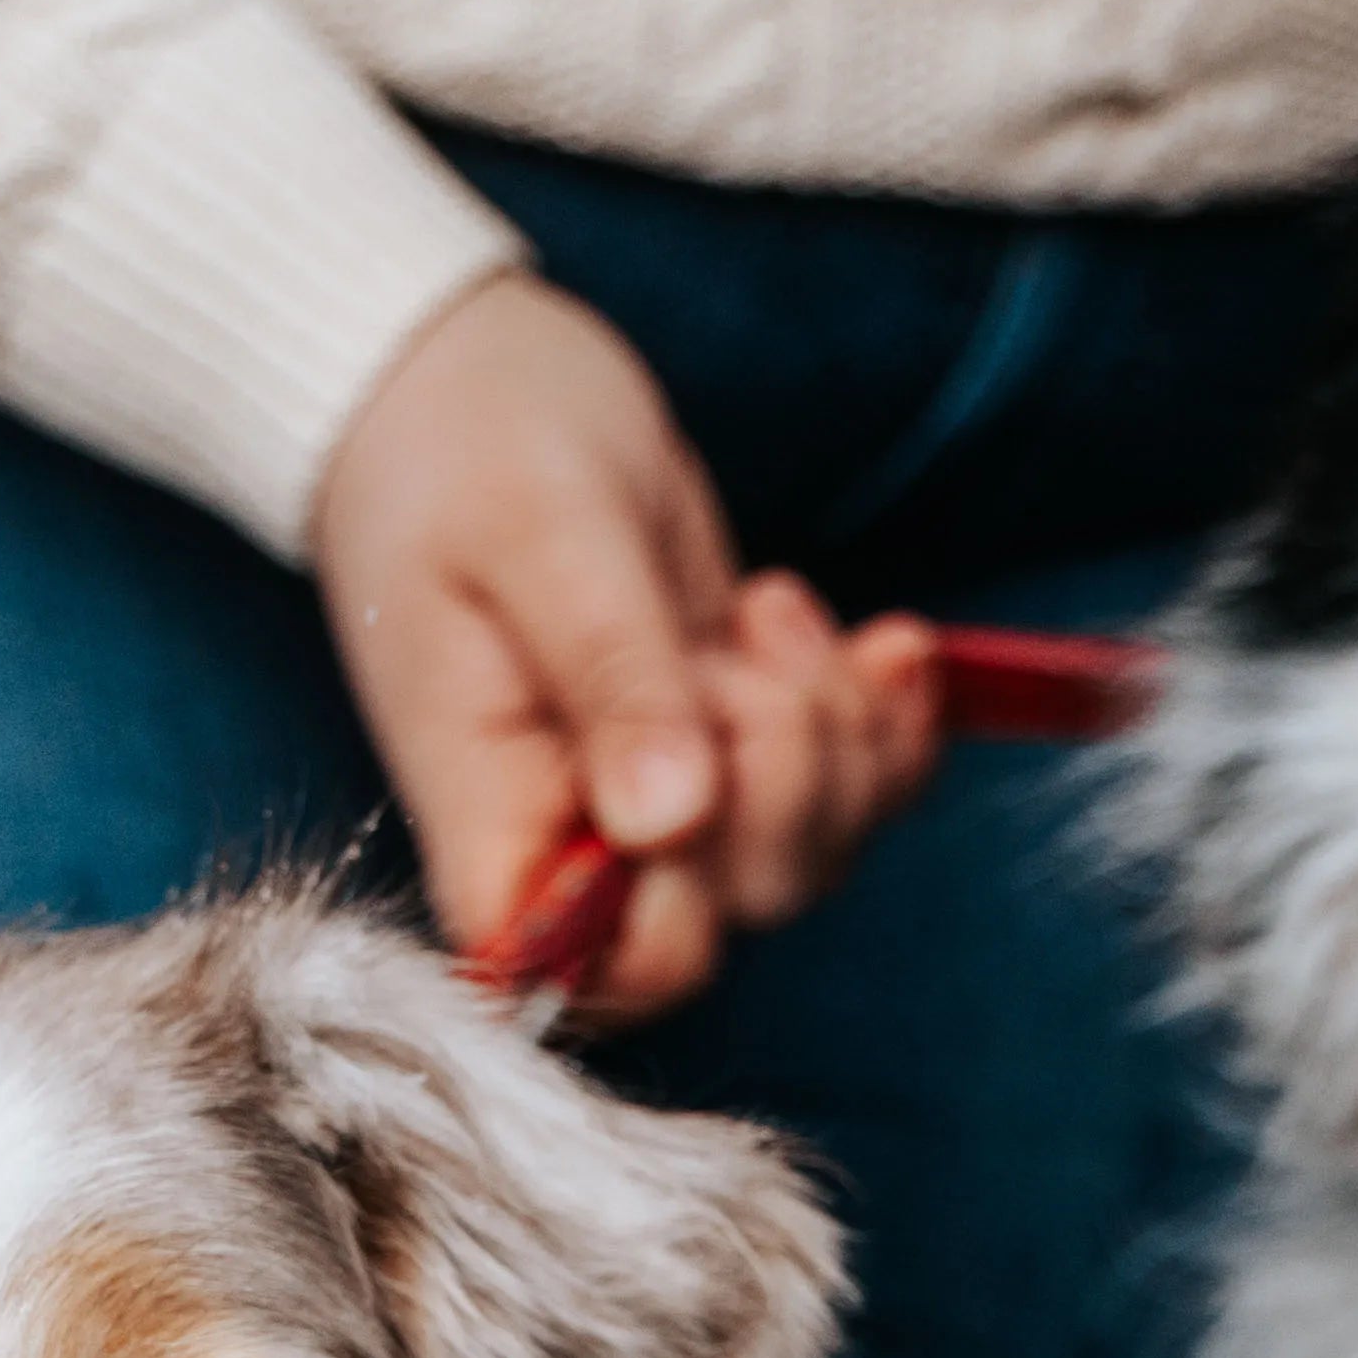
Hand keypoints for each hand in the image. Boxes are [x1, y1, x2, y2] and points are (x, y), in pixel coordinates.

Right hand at [313, 274, 943, 1019]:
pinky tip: (886, 644)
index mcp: (491, 819)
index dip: (674, 910)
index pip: (588, 970)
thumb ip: (609, 679)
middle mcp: (577, 841)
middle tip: (735, 638)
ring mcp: (664, 805)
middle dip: (782, 776)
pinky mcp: (735, 752)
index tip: (688, 767)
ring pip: (808, 858)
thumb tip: (669, 825)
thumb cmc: (465, 449)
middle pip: (731, 913)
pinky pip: (857, 796)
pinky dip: (892, 726)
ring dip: (837, 737)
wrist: (471, 387)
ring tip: (768, 608)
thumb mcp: (539, 538)